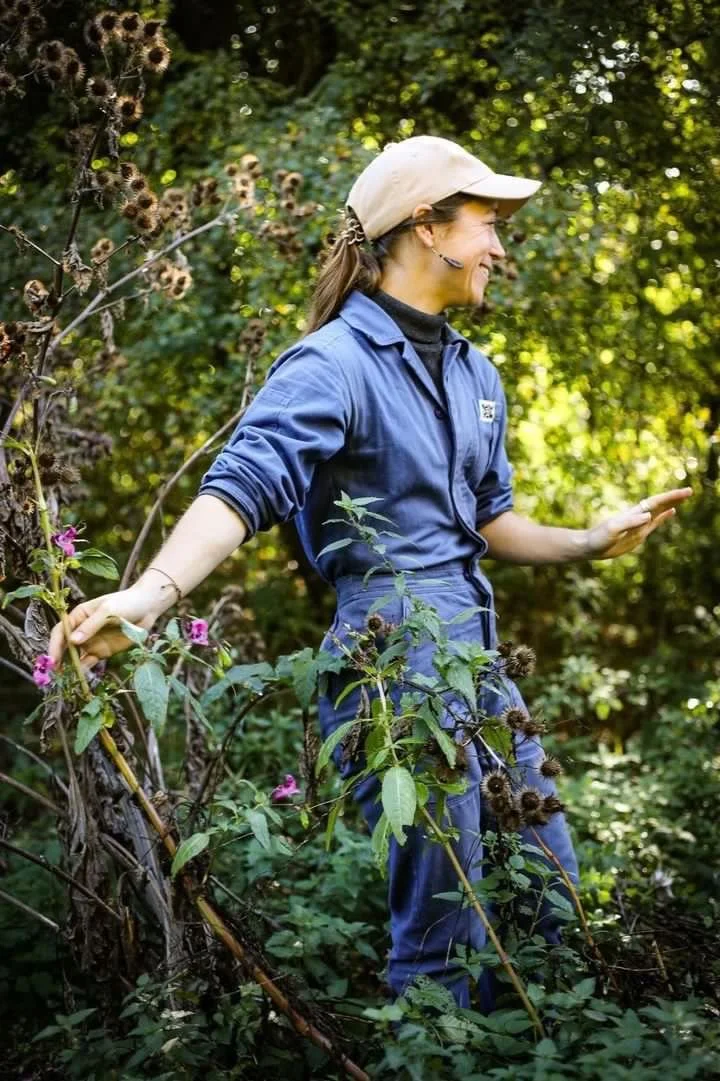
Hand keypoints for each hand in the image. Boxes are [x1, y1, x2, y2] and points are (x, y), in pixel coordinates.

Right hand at [48, 586, 162, 672]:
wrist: (148, 608)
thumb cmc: (126, 603)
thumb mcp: (108, 610)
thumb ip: (91, 625)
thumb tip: (72, 641)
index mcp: (79, 616)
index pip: (60, 631)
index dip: (54, 645)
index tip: (53, 659)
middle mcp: (81, 630)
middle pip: (64, 646)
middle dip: (58, 659)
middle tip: (54, 673)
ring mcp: (91, 642)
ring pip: (75, 657)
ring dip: (68, 667)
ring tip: (63, 679)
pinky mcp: (102, 652)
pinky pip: (88, 663)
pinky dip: (82, 671)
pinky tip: (78, 679)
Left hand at [585, 487, 692, 559]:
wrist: (590, 546)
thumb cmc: (599, 537)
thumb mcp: (613, 529)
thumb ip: (630, 522)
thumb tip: (648, 516)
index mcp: (634, 514)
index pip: (656, 503)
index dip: (670, 497)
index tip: (684, 492)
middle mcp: (638, 517)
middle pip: (660, 504)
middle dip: (674, 498)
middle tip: (690, 491)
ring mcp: (639, 525)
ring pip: (659, 511)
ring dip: (671, 504)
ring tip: (683, 498)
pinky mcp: (638, 534)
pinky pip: (655, 523)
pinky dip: (664, 517)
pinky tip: (671, 512)